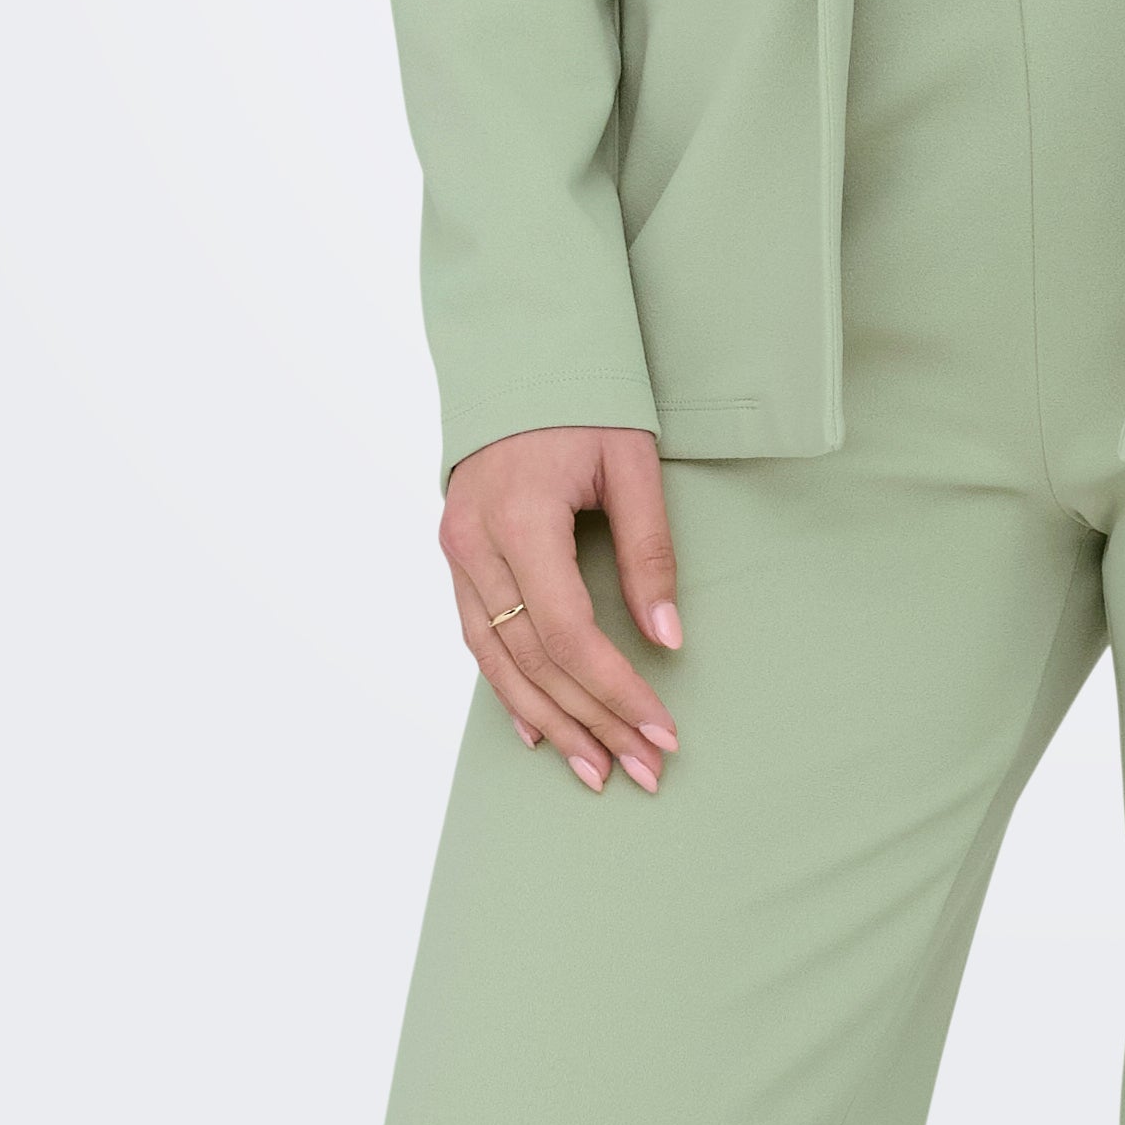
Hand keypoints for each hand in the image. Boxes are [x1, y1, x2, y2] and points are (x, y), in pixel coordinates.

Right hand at [439, 424, 683, 795]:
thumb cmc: (584, 401)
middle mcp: (475, 543)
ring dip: (551, 721)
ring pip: (498, 661)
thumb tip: (668, 639)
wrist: (519, 355)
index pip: (566, 630)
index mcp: (519, 516)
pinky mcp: (456, 556)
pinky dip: (509, 688)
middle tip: (644, 767)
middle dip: (592, 720)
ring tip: (597, 769)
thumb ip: (649, 550)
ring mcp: (456, 552)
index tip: (660, 727)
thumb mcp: (631, 463)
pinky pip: (478, 637)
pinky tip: (540, 729)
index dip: (614, 688)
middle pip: (533, 659)